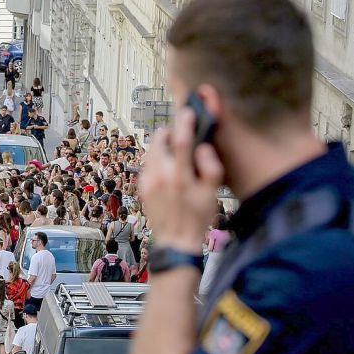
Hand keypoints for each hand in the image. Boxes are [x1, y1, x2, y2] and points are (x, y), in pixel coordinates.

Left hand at [139, 111, 223, 253]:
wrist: (176, 242)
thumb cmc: (197, 218)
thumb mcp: (212, 195)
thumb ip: (210, 168)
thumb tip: (203, 148)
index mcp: (180, 176)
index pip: (181, 140)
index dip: (184, 122)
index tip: (188, 112)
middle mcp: (160, 176)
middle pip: (159, 140)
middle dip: (169, 132)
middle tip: (180, 134)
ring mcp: (147, 182)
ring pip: (151, 151)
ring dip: (162, 146)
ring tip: (175, 152)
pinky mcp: (142, 187)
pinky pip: (147, 165)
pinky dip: (156, 160)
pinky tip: (167, 168)